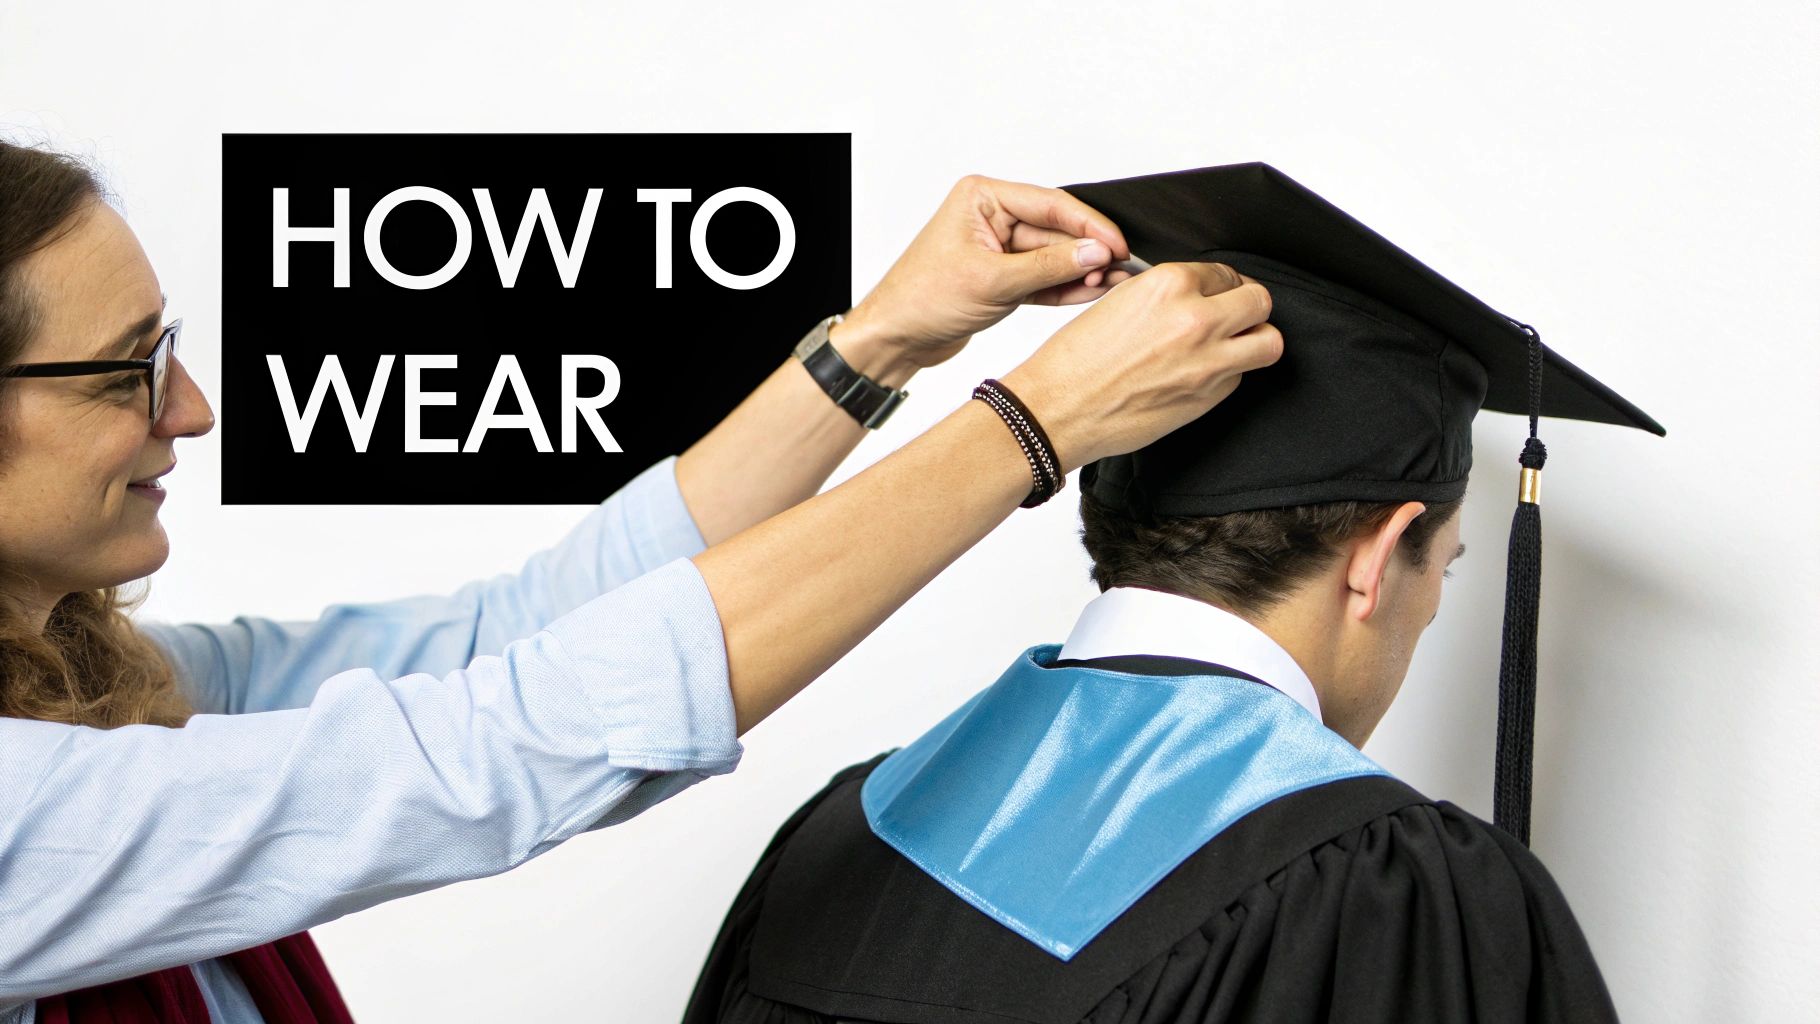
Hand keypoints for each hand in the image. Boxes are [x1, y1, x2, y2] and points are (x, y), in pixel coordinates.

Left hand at [834, 175, 1132, 375]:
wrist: (895, 337)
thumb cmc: (921, 299)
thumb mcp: (991, 282)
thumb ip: (1048, 266)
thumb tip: (1094, 254)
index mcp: (982, 199)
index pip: (1049, 204)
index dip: (1089, 225)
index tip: (1116, 244)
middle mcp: (992, 218)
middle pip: (1056, 230)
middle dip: (1088, 251)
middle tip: (1121, 268)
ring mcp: (999, 249)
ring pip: (1053, 257)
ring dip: (1081, 271)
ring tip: (1112, 284)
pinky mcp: (1004, 278)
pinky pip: (1044, 279)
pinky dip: (1065, 287)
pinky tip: (1090, 293)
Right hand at [1001, 262, 1282, 471]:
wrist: (1058, 410)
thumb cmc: (1074, 359)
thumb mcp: (1119, 300)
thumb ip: (1166, 293)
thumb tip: (1195, 294)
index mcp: (1170, 284)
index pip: (1225, 272)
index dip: (1219, 284)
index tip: (1213, 293)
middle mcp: (1197, 319)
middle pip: (1259, 301)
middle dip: (1247, 306)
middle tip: (1232, 315)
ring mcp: (1208, 361)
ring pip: (1268, 341)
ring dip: (1255, 339)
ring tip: (1234, 344)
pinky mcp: (1208, 398)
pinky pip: (1241, 377)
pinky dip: (1229, 373)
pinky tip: (1201, 373)